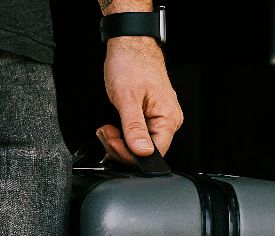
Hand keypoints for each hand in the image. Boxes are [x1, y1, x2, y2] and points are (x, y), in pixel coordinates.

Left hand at [98, 36, 182, 164]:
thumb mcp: (127, 99)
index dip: (131, 154)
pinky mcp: (150, 115)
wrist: (130, 44)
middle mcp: (168, 120)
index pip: (154, 153)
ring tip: (107, 129)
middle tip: (106, 133)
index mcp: (168, 118)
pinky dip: (122, 134)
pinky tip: (113, 126)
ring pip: (139, 144)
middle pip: (145, 151)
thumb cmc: (131, 63)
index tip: (113, 142)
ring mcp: (159, 117)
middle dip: (121, 147)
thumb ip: (134, 128)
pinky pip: (137, 133)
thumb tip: (142, 152)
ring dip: (119, 141)